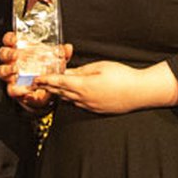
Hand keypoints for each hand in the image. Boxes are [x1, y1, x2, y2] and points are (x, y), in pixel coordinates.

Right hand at [0, 31, 72, 111]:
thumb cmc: (45, 73)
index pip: (9, 41)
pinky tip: (25, 88)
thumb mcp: (55, 62)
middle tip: (16, 54)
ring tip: (15, 69)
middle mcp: (13, 62)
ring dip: (7, 69)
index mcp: (20, 51)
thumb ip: (61, 55)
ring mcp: (11, 76)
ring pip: (1, 70)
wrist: (45, 93)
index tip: (14, 38)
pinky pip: (11, 89)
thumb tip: (67, 48)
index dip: (10, 38)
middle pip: (3, 54)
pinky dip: (18, 89)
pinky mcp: (14, 89)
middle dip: (8, 53)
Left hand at [35, 60, 177, 113]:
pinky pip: (78, 104)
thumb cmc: (122, 76)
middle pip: (60, 93)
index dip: (45, 80)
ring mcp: (90, 106)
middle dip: (48, 87)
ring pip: (68, 100)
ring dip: (58, 94)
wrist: (140, 92)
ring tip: (49, 88)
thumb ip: (81, 71)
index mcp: (83, 86)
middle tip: (37, 83)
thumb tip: (67, 73)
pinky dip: (70, 99)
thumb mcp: (99, 67)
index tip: (36, 78)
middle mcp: (84, 99)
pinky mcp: (96, 110)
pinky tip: (68, 95)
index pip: (58, 83)